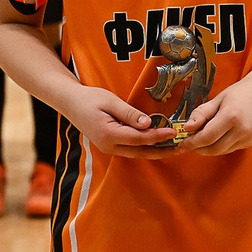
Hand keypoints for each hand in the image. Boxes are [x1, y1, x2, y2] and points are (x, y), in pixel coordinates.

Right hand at [61, 86, 180, 157]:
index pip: (139, 138)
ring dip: (155, 150)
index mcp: (109, 135)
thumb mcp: (110, 101)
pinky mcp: (110, 146)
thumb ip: (129, 114)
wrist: (70, 103)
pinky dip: (145, 147)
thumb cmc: (89, 99)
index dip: (158, 136)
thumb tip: (148, 124)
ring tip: (173, 147)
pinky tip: (157, 144)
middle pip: (141, 151)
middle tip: (180, 147)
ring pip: (137, 153)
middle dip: (161, 150)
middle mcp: (109, 146)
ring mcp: (109, 148)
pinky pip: (131, 149)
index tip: (173, 132)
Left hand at [177, 78, 251, 155]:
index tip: (181, 145)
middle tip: (189, 142)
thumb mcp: (218, 99)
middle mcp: (241, 129)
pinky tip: (218, 135)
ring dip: (209, 148)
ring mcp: (248, 137)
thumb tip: (186, 127)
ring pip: (221, 151)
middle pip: (213, 149)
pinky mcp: (250, 142)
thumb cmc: (242, 92)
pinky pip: (230, 149)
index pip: (206, 137)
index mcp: (231, 116)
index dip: (191, 143)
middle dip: (198, 148)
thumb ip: (201, 114)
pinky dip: (220, 145)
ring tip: (203, 136)